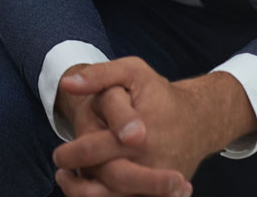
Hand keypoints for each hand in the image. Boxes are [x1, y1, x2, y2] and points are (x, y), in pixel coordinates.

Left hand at [53, 58, 255, 195]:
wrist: (198, 121)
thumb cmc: (159, 94)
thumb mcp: (132, 72)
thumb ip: (99, 76)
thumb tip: (67, 83)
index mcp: (140, 135)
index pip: (98, 150)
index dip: (73, 154)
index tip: (58, 155)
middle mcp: (151, 163)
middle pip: (109, 182)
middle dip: (78, 184)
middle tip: (60, 173)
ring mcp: (158, 183)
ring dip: (89, 196)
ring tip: (68, 182)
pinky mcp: (161, 193)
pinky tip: (91, 188)